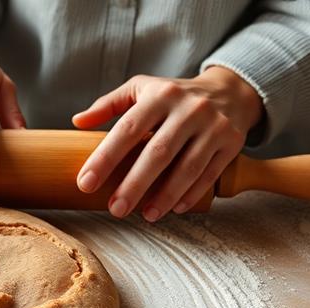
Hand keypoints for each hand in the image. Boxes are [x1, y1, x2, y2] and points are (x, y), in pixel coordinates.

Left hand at [73, 67, 263, 220]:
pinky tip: (174, 209)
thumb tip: (77, 121)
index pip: (127, 128)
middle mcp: (189, 109)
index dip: (105, 158)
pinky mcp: (232, 143)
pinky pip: (210, 173)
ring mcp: (214, 126)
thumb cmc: (173, 96)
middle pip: (158, 152)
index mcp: (160, 95)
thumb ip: (109, 105)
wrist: (229, 91)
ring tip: (146, 216)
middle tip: (115, 209)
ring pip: (188, 167)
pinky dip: (191, 193)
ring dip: (166, 195)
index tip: (86, 183)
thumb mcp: (141, 89)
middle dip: (135, 184)